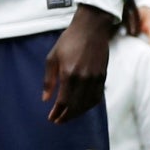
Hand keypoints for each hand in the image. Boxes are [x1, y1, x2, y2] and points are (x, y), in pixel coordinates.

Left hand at [42, 4, 115, 123]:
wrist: (91, 29)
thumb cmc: (68, 41)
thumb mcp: (52, 58)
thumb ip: (49, 80)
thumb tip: (45, 99)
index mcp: (69, 74)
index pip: (63, 101)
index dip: (57, 112)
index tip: (52, 118)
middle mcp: (84, 79)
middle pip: (76, 106)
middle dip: (67, 116)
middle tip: (59, 121)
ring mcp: (96, 78)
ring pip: (88, 103)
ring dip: (78, 113)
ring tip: (69, 116)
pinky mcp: (103, 76)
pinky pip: (97, 97)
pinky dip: (89, 105)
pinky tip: (82, 107)